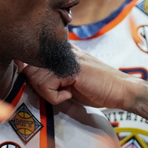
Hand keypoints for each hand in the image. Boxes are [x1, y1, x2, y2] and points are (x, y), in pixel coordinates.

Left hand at [22, 46, 136, 108]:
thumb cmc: (96, 88)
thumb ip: (50, 76)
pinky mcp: (71, 69)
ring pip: (36, 77)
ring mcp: (67, 58)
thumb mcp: (68, 80)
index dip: (31, 75)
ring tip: (64, 94)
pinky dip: (55, 96)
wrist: (120, 90)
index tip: (41, 85)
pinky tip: (69, 95)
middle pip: (29, 68)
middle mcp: (62, 51)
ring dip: (47, 92)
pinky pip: (47, 84)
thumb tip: (27, 77)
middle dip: (37, 86)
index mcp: (61, 51)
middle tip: (54, 93)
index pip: (31, 58)